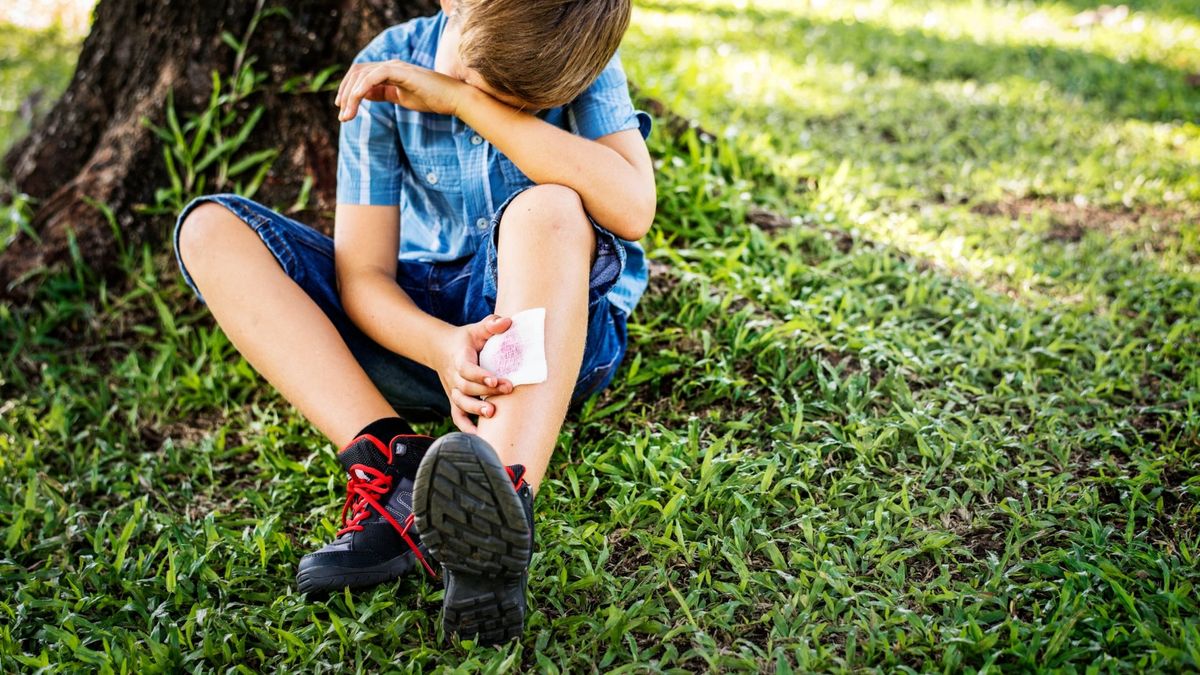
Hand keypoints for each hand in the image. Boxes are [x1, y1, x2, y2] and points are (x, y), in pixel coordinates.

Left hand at [336, 60, 468, 120]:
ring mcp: (396, 67)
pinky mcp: (401, 72)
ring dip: (350, 95)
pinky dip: (362, 89)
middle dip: (344, 93)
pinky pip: (374, 76)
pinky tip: (357, 102)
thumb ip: (383, 93)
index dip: (348, 89)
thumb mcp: (402, 98)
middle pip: (357, 72)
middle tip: (342, 115)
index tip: (343, 108)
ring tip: (347, 115)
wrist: (454, 98)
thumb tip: (363, 95)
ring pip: (362, 75)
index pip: (361, 74)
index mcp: (390, 71)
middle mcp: (390, 65)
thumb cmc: (432, 99)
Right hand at [435, 314, 515, 432]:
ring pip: (461, 404)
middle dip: (486, 392)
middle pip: (466, 388)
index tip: (496, 380)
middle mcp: (454, 377)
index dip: (480, 376)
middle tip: (507, 390)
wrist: (442, 349)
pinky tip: (480, 437)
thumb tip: (508, 322)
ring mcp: (453, 391)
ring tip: (492, 413)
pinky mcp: (455, 400)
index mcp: (459, 359)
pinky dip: (466, 428)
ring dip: (475, 410)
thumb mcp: (477, 329)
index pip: (467, 369)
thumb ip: (492, 325)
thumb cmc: (466, 340)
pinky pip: (458, 417)